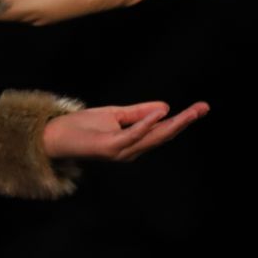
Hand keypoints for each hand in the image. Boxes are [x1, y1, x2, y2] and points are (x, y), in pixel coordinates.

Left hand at [37, 101, 208, 162]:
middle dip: (185, 121)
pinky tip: (160, 114)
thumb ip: (138, 113)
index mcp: (133, 141)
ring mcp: (122, 151)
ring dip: (174, 124)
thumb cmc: (81, 127)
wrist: (53, 137)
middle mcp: (132, 150)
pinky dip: (146, 124)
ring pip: (153, 137)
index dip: (183, 119)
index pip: (163, 129)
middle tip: (205, 107)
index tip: (201, 107)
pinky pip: (133, 136)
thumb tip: (165, 107)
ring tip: (192, 112)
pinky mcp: (110, 147)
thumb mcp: (113, 115)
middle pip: (164, 134)